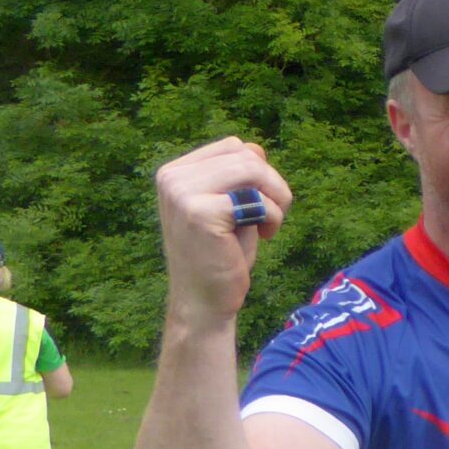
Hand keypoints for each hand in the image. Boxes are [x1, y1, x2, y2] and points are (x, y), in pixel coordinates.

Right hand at [154, 136, 291, 324]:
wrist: (203, 301)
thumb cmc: (220, 255)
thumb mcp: (228, 205)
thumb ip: (237, 176)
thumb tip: (255, 148)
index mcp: (174, 172)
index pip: (233, 146)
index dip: (259, 172)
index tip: (258, 204)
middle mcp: (172, 178)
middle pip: (245, 154)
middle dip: (273, 184)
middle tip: (273, 216)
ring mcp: (182, 194)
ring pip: (253, 168)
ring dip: (276, 198)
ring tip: (270, 225)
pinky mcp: (200, 213)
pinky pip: (257, 199)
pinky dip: (273, 216)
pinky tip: (266, 236)